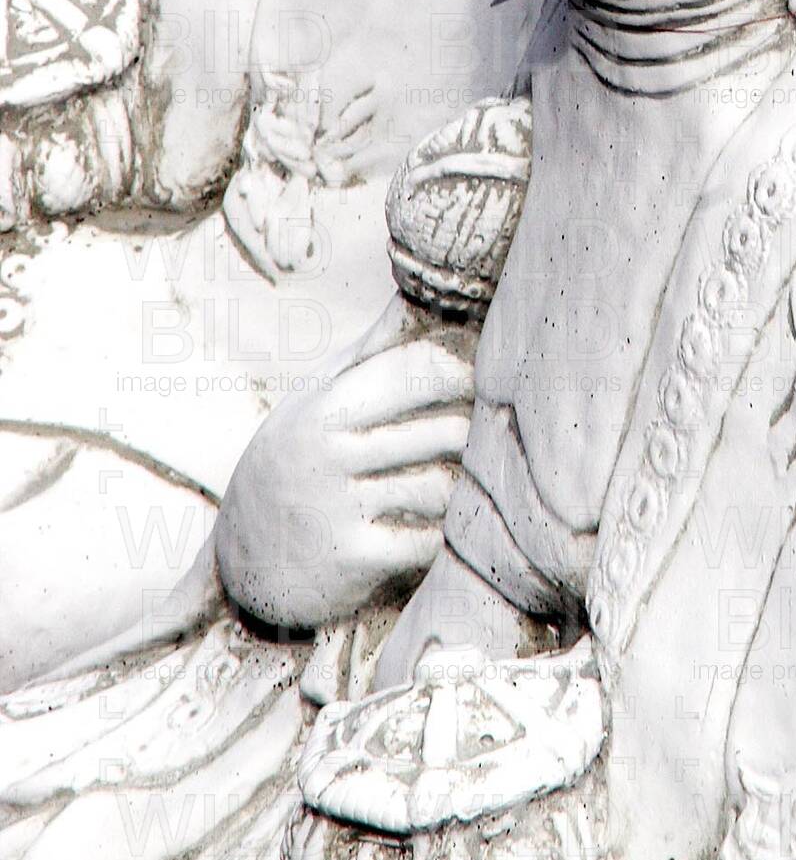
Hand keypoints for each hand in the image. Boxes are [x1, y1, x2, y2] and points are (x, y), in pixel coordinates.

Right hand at [216, 331, 472, 630]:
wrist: (242, 563)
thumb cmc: (294, 463)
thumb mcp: (314, 403)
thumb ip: (369, 355)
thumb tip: (415, 295)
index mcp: (323, 409)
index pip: (413, 373)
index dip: (459, 372)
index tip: (478, 379)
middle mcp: (328, 456)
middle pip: (441, 431)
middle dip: (473, 432)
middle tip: (491, 432)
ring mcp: (340, 510)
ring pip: (439, 486)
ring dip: (463, 484)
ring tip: (472, 477)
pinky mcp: (354, 561)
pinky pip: (427, 540)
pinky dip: (446, 533)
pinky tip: (449, 525)